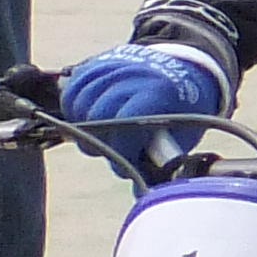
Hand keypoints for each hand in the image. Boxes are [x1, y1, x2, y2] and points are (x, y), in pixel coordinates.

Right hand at [59, 43, 226, 167]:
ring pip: (78, 102)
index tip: (128, 161)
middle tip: (111, 148)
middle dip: (100, 141)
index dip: (121, 151)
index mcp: (157, 94)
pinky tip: (87, 116)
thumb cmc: (184, 108)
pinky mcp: (95, 64)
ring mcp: (112, 67)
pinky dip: (74, 106)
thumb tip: (139, 193)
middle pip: (96, 115)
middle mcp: (131, 76)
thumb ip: (159, 161)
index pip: (124, 125)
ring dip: (84, 124)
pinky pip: (72, 89)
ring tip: (101, 133)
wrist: (183, 68)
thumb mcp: (182, 134)